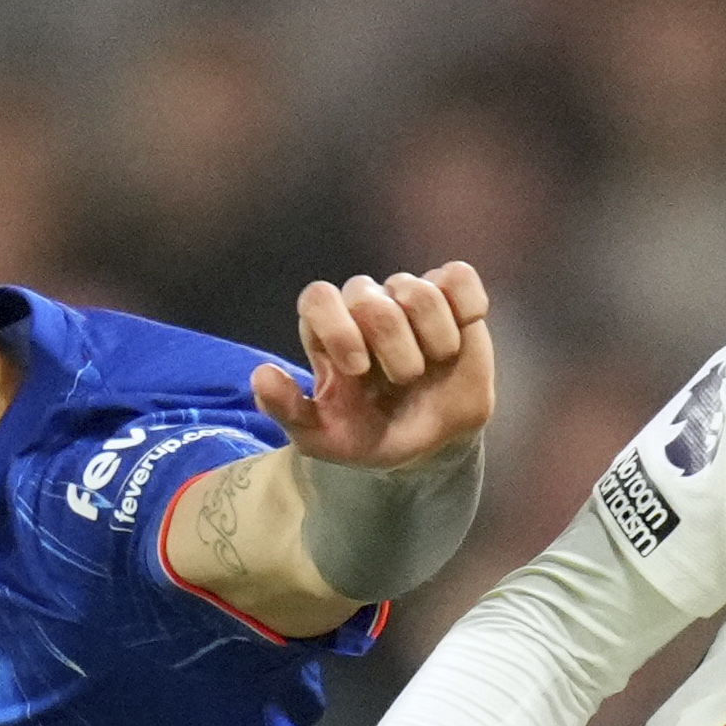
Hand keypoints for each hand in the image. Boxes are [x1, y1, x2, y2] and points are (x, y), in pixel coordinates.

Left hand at [251, 265, 495, 473]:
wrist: (429, 448)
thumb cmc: (370, 436)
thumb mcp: (323, 438)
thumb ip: (287, 411)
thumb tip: (261, 376)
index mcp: (327, 332)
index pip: (318, 297)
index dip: (338, 328)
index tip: (357, 369)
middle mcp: (364, 307)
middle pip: (368, 297)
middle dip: (391, 346)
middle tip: (402, 379)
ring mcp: (408, 298)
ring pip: (417, 290)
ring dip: (431, 337)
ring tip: (433, 363)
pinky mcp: (452, 296)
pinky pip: (458, 276)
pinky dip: (465, 306)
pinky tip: (462, 333)